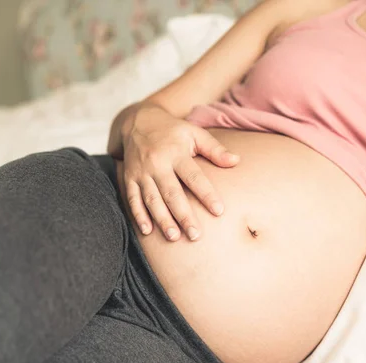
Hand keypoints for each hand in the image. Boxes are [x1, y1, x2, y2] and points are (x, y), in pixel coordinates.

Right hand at [122, 106, 238, 240]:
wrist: (138, 121)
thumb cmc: (173, 131)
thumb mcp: (194, 133)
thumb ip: (214, 149)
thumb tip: (236, 161)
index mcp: (176, 153)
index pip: (194, 177)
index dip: (206, 194)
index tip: (218, 211)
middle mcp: (157, 164)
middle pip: (172, 193)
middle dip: (183, 215)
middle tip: (195, 235)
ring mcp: (141, 172)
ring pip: (152, 200)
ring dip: (162, 219)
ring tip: (174, 237)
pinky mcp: (129, 178)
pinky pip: (132, 199)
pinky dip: (138, 215)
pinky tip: (148, 231)